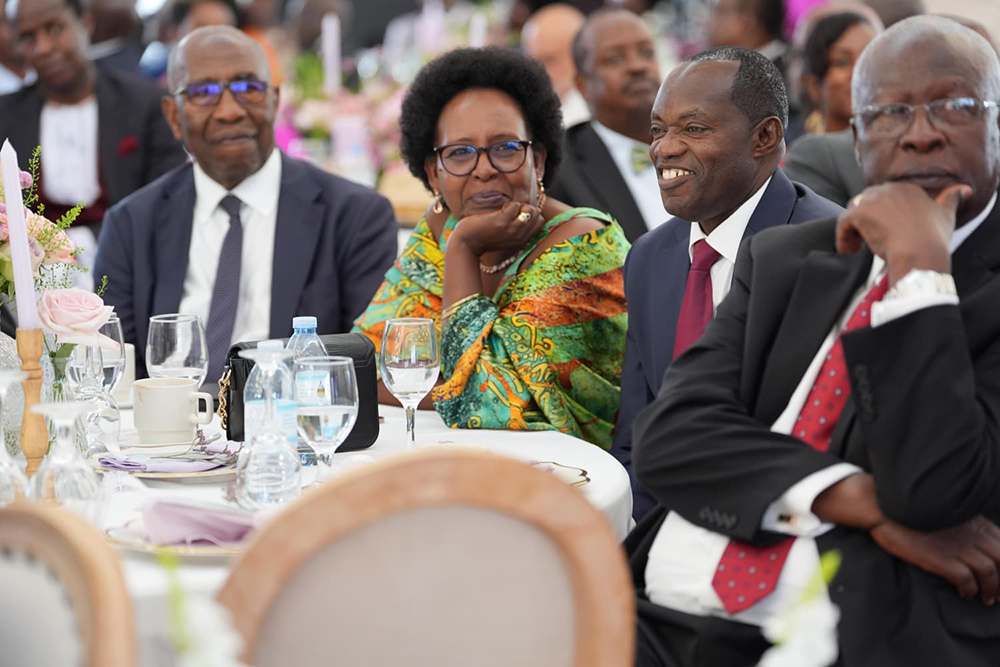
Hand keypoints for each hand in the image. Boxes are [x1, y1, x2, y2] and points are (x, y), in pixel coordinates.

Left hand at [448, 200, 544, 256]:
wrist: (466, 244)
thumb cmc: (482, 237)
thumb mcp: (503, 235)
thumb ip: (514, 227)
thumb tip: (523, 209)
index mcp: (521, 240)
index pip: (540, 221)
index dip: (531, 213)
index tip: (516, 214)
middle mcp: (519, 236)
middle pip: (537, 214)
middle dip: (526, 207)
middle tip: (510, 211)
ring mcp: (512, 229)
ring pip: (529, 209)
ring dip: (517, 205)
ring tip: (504, 211)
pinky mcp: (502, 222)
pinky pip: (515, 205)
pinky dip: (508, 204)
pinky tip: (498, 211)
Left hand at [836, 182, 970, 285]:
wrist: (921, 252)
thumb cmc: (933, 238)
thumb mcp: (946, 215)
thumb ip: (951, 199)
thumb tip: (964, 189)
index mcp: (907, 188)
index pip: (885, 198)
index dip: (881, 216)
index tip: (885, 233)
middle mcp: (889, 189)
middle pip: (866, 202)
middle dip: (865, 220)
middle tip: (868, 240)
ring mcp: (872, 200)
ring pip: (853, 212)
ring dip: (852, 229)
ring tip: (857, 247)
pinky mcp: (859, 213)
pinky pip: (842, 223)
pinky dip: (842, 237)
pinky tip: (849, 250)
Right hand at [870, 516, 999, 603]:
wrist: (882, 508)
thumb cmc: (911, 510)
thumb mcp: (946, 511)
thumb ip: (965, 524)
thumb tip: (976, 540)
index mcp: (974, 520)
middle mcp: (970, 533)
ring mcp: (956, 546)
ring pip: (990, 572)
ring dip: (992, 589)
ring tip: (987, 598)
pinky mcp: (940, 558)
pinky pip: (966, 580)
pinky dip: (970, 590)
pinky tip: (964, 593)